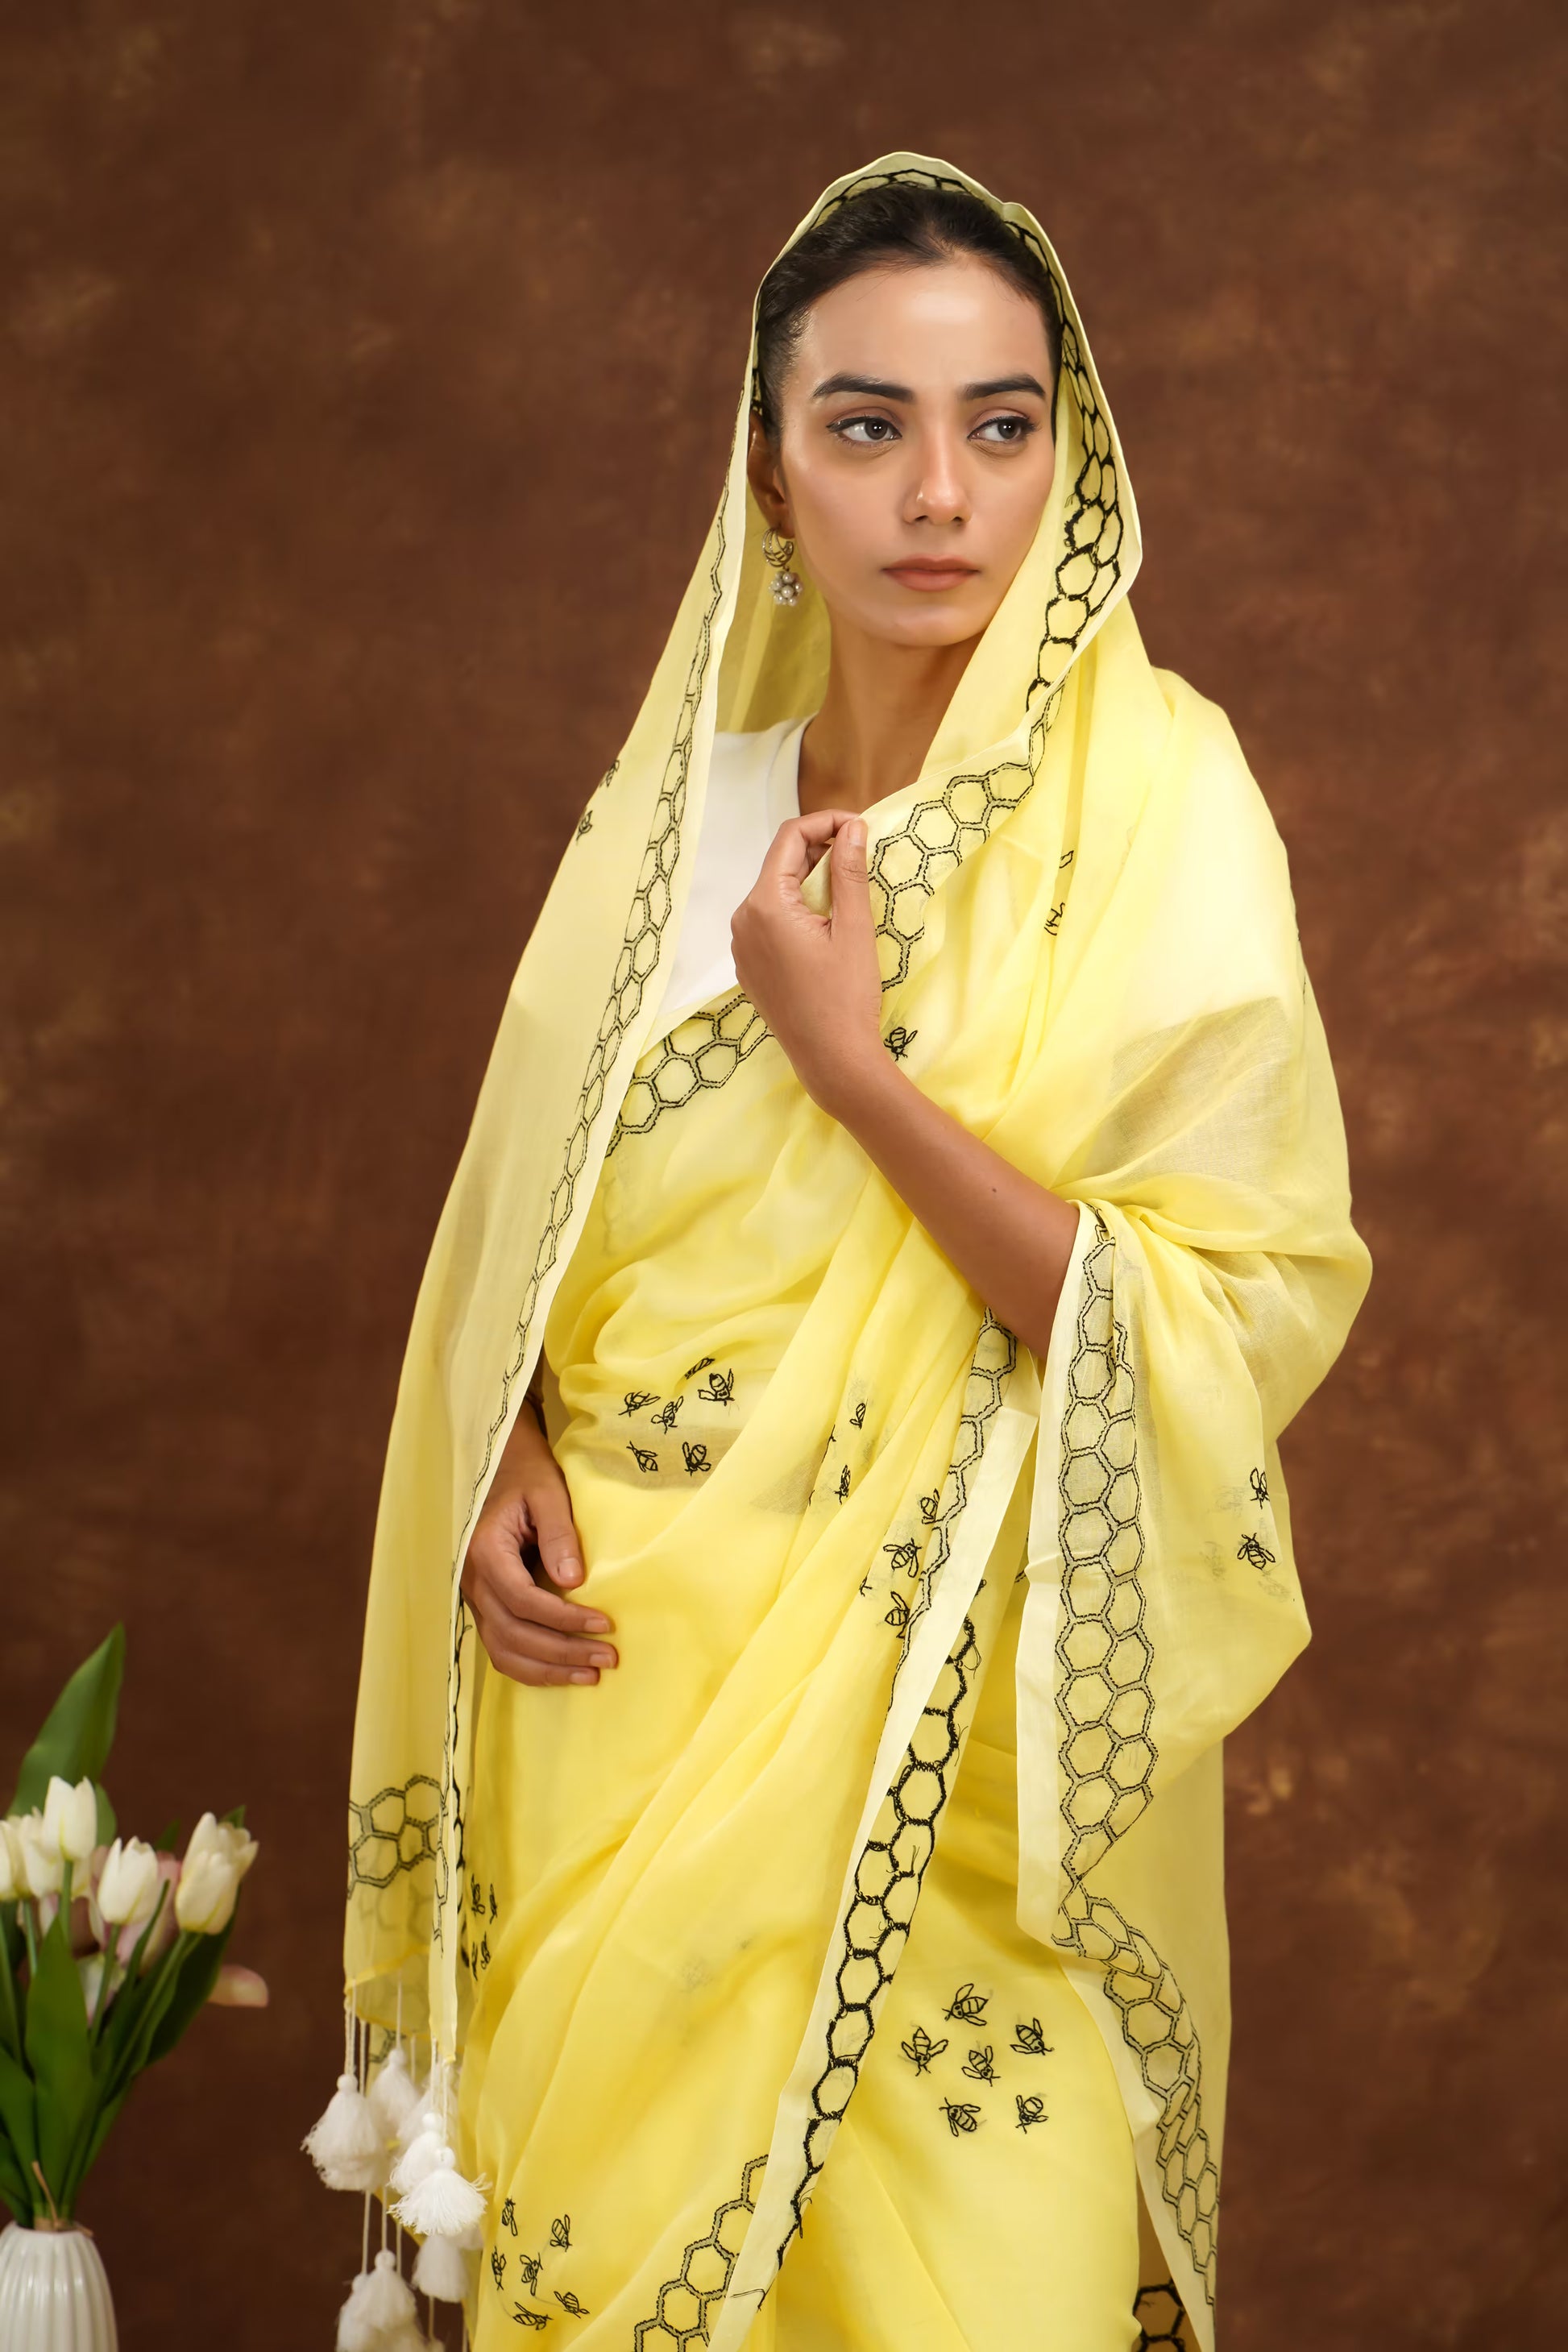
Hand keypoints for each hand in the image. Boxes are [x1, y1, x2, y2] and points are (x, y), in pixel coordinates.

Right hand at [460, 1402, 617, 1686]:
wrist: (505, 1470)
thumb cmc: (528, 1477)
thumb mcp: (548, 1493)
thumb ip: (559, 1534)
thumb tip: (573, 1583)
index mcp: (485, 1551)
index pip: (521, 1599)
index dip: (562, 1619)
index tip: (603, 1624)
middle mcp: (472, 1581)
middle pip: (513, 1633)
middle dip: (562, 1652)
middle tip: (608, 1658)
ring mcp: (476, 1598)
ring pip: (504, 1650)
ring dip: (547, 1669)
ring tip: (591, 1675)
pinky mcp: (486, 1607)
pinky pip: (502, 1648)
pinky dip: (531, 1667)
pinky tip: (563, 1673)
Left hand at [730, 810, 884, 1115]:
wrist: (831, 1060)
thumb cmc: (846, 997)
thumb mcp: (854, 929)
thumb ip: (849, 872)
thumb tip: (852, 828)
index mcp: (765, 904)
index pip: (789, 837)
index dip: (826, 822)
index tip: (859, 828)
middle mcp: (742, 920)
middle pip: (780, 864)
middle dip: (819, 852)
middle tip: (860, 859)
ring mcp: (741, 945)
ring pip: (775, 892)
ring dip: (809, 882)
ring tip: (847, 895)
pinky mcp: (748, 965)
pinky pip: (769, 922)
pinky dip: (796, 911)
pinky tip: (826, 928)